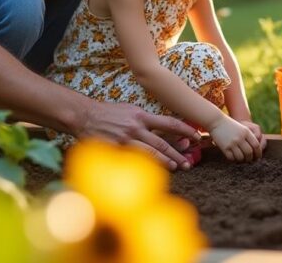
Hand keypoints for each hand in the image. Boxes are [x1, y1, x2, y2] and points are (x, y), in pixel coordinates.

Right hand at [76, 100, 200, 169]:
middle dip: (178, 154)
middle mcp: (136, 127)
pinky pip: (135, 160)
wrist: (85, 116)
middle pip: (163, 143)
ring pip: (151, 154)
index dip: (185, 130)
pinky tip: (154, 171)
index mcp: (141, 115)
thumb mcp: (130, 110)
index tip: (196, 137)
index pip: (169, 123)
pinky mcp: (117, 149)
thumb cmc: (109, 113)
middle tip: (189, 162)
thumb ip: (146, 120)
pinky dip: (146, 166)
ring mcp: (126, 139)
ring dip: (166, 162)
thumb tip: (164, 129)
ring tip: (177, 168)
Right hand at [208, 115, 261, 161]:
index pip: (256, 145)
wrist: (216, 121)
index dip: (258, 153)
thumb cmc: (230, 125)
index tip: (257, 157)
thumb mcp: (242, 128)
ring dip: (242, 160)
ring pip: (241, 157)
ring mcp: (232, 143)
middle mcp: (240, 138)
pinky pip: (232, 158)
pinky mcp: (225, 147)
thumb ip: (250, 136)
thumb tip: (256, 149)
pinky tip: (233, 158)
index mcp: (246, 132)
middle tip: (249, 160)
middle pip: (249, 153)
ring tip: (241, 160)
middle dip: (250, 158)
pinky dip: (234, 160)